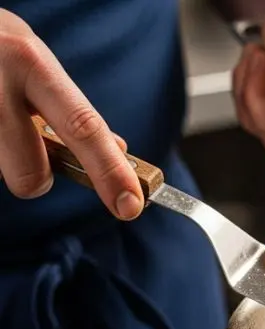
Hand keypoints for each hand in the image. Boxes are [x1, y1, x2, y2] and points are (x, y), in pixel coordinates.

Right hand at [0, 9, 142, 218]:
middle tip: (31, 158)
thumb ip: (72, 108)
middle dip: (37, 180)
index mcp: (33, 65)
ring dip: (4, 162)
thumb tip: (118, 151)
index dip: (110, 171)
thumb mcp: (37, 65)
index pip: (83, 128)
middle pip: (31, 171)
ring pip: (0, 173)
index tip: (130, 205)